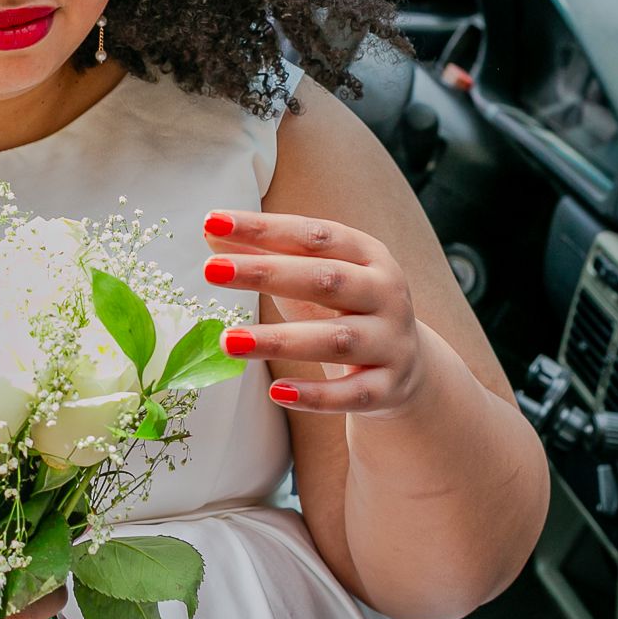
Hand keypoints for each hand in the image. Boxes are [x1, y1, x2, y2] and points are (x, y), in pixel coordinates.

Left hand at [202, 209, 437, 419]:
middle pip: (325, 280)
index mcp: (368, 255)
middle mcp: (385, 294)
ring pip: (335, 341)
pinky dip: (314, 396)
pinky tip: (276, 391)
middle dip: (266, 274)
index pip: (313, 235)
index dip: (264, 228)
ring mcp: (390, 342)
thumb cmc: (344, 309)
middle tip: (211, 271)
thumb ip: (268, 254)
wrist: (406, 366)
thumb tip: (212, 232)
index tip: (214, 222)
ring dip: (280, 340)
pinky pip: (351, 394)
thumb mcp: (312, 277)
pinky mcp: (387, 388)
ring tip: (228, 341)